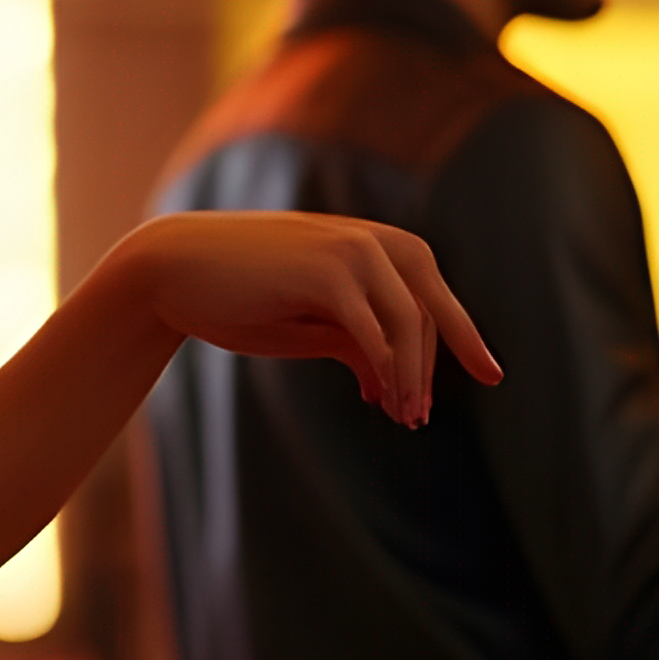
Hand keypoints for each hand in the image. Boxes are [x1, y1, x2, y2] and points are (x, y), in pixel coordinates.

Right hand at [109, 209, 500, 427]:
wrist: (171, 270)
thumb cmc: (234, 294)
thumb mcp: (305, 322)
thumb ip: (352, 340)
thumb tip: (389, 384)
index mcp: (371, 243)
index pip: (431, 294)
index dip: (460, 338)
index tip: (488, 374)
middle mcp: (372, 240)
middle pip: (432, 308)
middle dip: (437, 364)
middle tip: (422, 416)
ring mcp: (351, 251)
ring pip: (410, 321)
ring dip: (412, 376)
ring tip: (405, 418)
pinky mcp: (326, 274)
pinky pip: (374, 330)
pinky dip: (386, 368)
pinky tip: (382, 399)